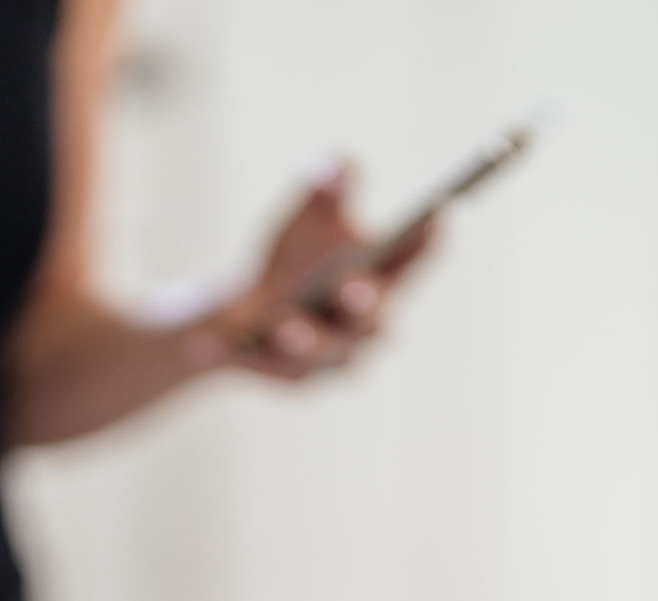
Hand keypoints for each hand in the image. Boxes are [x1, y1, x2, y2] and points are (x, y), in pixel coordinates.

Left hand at [188, 158, 434, 379]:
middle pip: (375, 322)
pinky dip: (248, 352)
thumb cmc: (294, 259)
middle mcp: (366, 325)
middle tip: (353, 287)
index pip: (413, 259)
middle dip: (364, 305)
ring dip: (305, 338)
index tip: (437, 217)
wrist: (242, 316)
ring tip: (282, 323)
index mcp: (383, 276)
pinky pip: (273, 367)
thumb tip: (334, 165)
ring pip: (326, 353)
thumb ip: (329, 190)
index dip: (427, 242)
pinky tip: (220, 340)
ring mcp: (332, 357)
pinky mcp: (292, 378)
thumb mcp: (309, 215)